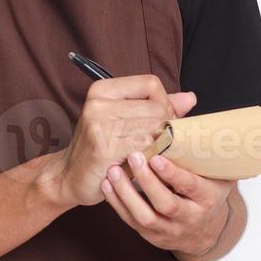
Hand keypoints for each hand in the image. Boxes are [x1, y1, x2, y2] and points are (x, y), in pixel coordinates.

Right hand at [46, 75, 195, 207]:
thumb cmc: (101, 148)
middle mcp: (98, 103)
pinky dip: (150, 157)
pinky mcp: (103, 148)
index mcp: (103, 89)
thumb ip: (156, 107)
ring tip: (150, 154)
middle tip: (159, 143)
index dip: (164, 103)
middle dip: (165, 128)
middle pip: (156, 108)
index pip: (150, 83)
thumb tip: (190, 98)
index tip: (162, 121)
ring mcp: (98, 125)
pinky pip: (144, 148)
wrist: (70, 177)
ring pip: (153, 129)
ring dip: (159, 145)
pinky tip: (142, 163)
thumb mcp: (124, 120)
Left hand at [100, 149, 236, 258]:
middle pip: (166, 204)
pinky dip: (117, 203)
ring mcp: (169, 229)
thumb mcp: (216, 173)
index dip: (172, 173)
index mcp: (208, 198)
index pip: (190, 186)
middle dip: (147, 181)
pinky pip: (131, 221)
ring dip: (126, 194)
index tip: (156, 157)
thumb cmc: (208, 191)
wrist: (205, 231)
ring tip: (113, 171)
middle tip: (133, 157)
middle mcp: (190, 217)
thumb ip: (206, 150)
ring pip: (145, 217)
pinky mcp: (151, 235)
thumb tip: (192, 106)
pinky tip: (107, 185)